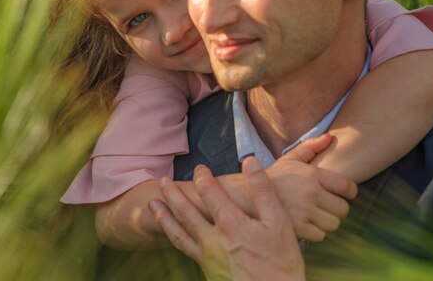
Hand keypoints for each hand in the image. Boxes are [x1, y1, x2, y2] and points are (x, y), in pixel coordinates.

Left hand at [149, 157, 304, 280]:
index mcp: (230, 224)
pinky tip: (171, 233)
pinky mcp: (206, 270)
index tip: (199, 168)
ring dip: (164, 215)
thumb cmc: (280, 264)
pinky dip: (173, 236)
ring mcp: (207, 257)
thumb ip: (263, 190)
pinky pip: (183, 248)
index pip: (209, 192)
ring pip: (179, 232)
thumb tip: (250, 162)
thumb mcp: (279, 223)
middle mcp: (212, 239)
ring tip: (152, 204)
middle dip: (172, 194)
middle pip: (185, 211)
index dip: (202, 177)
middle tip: (161, 180)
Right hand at [269, 135, 357, 240]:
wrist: (245, 196)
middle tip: (325, 208)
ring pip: (333, 224)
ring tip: (314, 216)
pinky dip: (314, 233)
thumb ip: (310, 147)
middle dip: (336, 210)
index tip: (341, 194)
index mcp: (312, 174)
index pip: (348, 187)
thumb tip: (330, 136)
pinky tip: (304, 225)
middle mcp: (311, 192)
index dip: (348, 192)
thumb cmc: (270, 178)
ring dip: (325, 222)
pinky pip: (320, 235)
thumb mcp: (288, 160)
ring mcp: (304, 211)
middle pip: (343, 209)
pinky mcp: (297, 227)